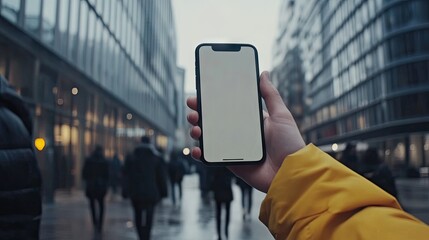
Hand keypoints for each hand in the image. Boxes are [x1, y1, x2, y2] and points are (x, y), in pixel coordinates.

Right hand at [186, 71, 304, 192]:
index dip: (213, 99)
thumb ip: (270, 95)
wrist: (290, 173)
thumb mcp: (281, 115)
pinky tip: (197, 149)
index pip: (227, 107)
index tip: (202, 91)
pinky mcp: (229, 163)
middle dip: (199, 113)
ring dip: (197, 130)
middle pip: (213, 120)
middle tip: (193, 106)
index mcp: (250, 120)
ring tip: (196, 127)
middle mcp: (239, 133)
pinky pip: (210, 157)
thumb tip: (263, 73)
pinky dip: (200, 153)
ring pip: (208, 137)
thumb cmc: (290, 144)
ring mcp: (233, 148)